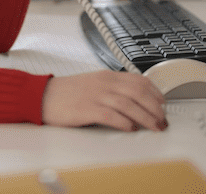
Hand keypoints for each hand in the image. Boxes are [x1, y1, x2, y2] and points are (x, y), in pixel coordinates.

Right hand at [41, 71, 167, 131]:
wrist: (42, 95)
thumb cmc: (68, 92)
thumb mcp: (93, 83)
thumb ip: (113, 88)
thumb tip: (134, 100)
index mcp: (107, 76)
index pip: (138, 80)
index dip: (155, 93)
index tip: (163, 103)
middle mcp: (104, 83)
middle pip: (138, 92)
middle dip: (154, 107)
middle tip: (162, 120)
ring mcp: (95, 95)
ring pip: (128, 104)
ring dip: (145, 117)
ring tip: (154, 126)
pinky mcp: (86, 109)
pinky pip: (111, 115)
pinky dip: (124, 122)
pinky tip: (131, 128)